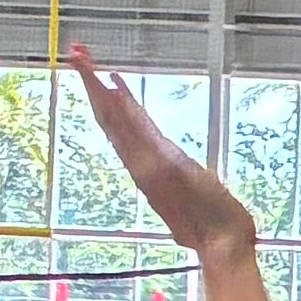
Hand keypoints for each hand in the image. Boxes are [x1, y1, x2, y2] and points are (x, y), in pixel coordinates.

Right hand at [71, 58, 254, 258]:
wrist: (224, 246)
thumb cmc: (213, 230)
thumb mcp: (190, 209)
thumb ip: (178, 201)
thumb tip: (178, 212)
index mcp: (148, 169)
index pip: (122, 129)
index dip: (110, 102)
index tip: (101, 76)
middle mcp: (142, 164)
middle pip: (111, 118)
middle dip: (92, 85)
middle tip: (76, 54)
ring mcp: (150, 164)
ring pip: (118, 120)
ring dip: (100, 88)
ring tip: (82, 59)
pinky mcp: (163, 165)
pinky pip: (139, 132)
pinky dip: (124, 109)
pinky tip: (112, 86)